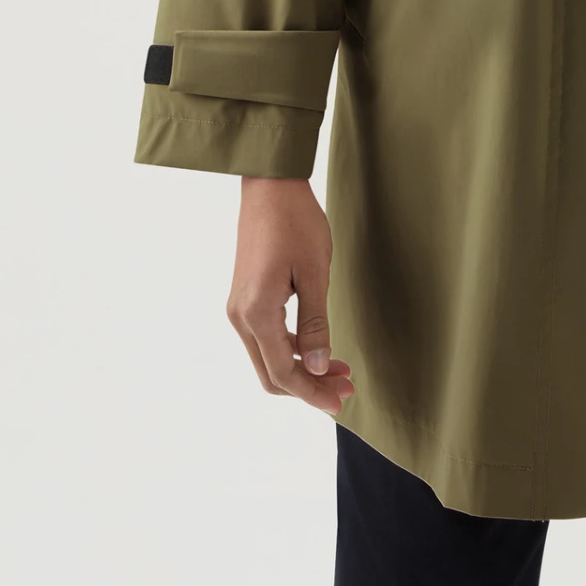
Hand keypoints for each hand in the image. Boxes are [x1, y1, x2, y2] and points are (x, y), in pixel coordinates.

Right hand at [226, 176, 354, 414]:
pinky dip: (291, 350)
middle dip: (309, 386)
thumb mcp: (314, 272)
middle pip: (272, 374)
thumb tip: (319, 367)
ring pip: (268, 359)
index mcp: (256, 312)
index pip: (284, 373)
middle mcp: (240, 317)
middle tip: (346, 387)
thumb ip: (315, 324)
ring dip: (302, 369)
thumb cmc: (295, 221)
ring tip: (340, 369)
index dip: (313, 392)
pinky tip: (317, 347)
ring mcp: (239, 307)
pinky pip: (265, 339)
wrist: (270, 184)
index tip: (341, 401)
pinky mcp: (244, 298)